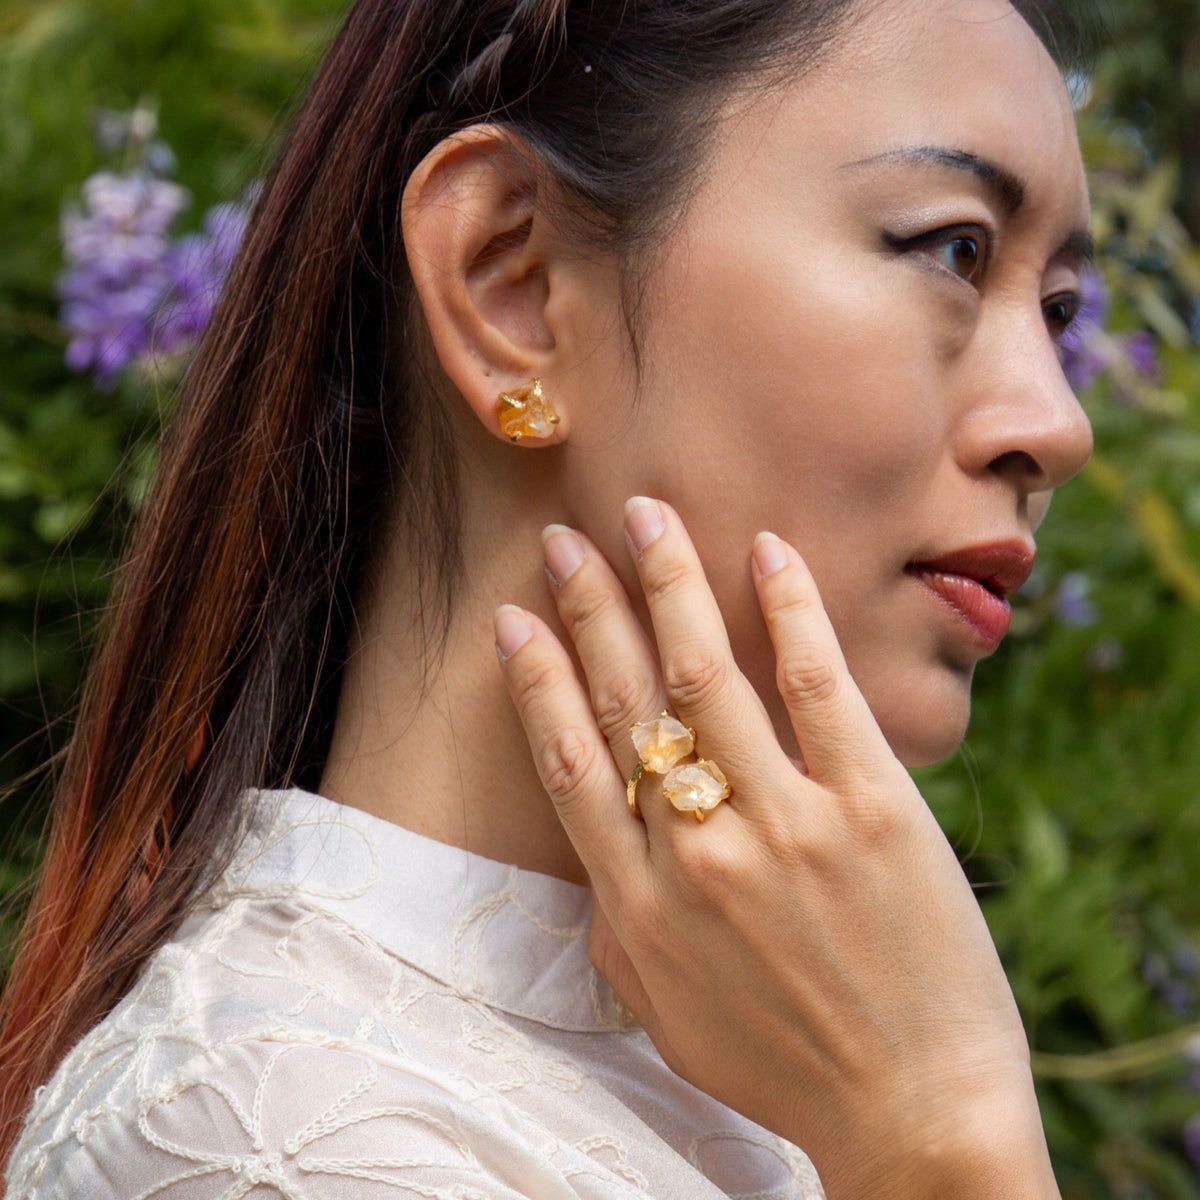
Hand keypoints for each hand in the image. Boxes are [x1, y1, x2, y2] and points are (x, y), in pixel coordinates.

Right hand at [494, 498, 1057, 1199]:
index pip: (569, 761)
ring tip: (647, 514)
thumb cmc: (784, 1069)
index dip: (536, 679)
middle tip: (567, 536)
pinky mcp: (872, 810)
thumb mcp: (664, 1017)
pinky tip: (768, 550)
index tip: (515, 617)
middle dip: (589, 606)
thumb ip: (615, 935)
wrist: (914, 1117)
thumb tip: (593, 865)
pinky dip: (790, 611)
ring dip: (669, 582)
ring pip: (707, 674)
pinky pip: (819, 689)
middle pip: (625, 699)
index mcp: (639, 902)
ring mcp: (785, 824)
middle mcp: (697, 850)